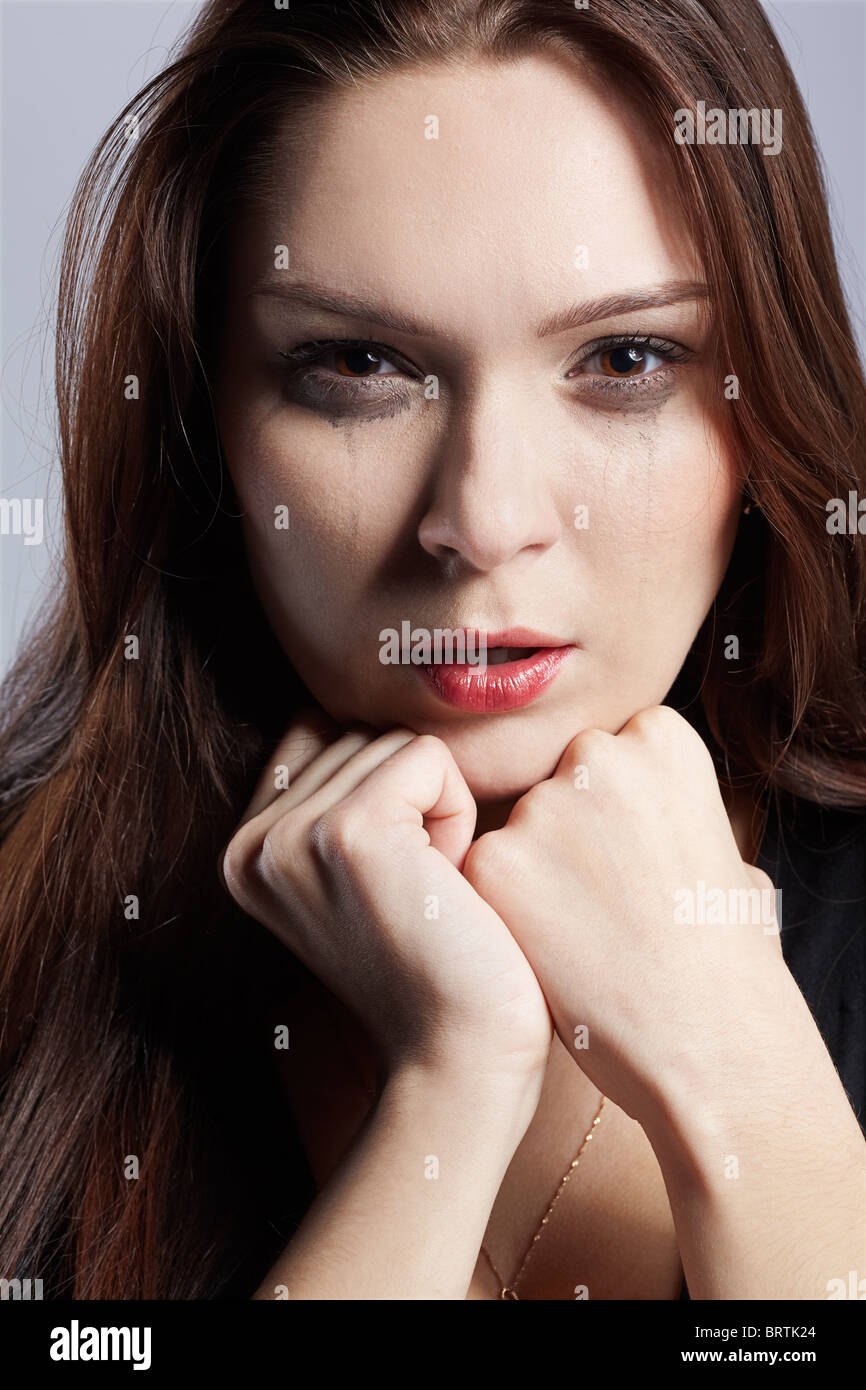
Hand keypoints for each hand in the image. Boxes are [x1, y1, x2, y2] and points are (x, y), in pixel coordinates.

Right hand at [219, 710, 553, 1105]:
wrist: (462, 1058)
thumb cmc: (437, 968)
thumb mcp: (359, 878)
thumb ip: (336, 799)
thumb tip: (357, 716)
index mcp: (243, 854)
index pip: (319, 736)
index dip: (385, 791)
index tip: (397, 881)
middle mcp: (250, 845)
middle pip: (361, 735)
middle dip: (412, 801)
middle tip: (419, 895)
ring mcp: (291, 838)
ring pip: (396, 742)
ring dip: (438, 807)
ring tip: (430, 892)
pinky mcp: (348, 832)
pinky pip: (429, 758)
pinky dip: (459, 813)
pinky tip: (448, 884)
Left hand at [462, 705, 785, 1128]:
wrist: (710, 1038)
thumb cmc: (729, 955)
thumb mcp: (724, 846)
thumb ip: (669, 808)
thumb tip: (642, 813)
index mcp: (661, 739)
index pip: (612, 753)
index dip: (622, 816)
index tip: (644, 861)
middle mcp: (598, 756)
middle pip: (559, 782)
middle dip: (571, 832)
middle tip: (609, 900)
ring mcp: (542, 807)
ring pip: (518, 829)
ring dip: (535, 872)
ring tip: (588, 935)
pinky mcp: (494, 863)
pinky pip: (484, 874)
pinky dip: (506, 912)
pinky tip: (555, 951)